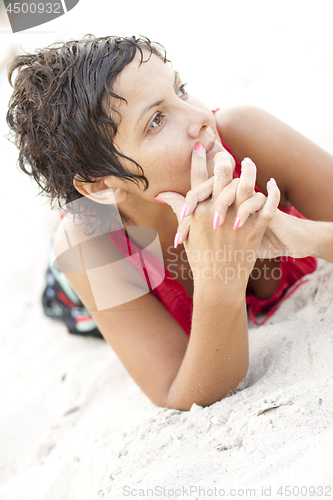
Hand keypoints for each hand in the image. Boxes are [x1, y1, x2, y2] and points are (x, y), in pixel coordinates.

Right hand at [156, 145, 279, 282]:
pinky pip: (266, 206)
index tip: (201, 144)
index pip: (198, 179)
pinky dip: (271, 194)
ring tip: (250, 161)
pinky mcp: (254, 230)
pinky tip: (272, 183)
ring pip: (246, 186)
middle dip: (223, 160)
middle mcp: (216, 212)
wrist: (218, 283)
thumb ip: (178, 208)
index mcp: (198, 212)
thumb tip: (161, 194)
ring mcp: (236, 220)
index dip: (199, 160)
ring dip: (249, 170)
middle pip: (222, 176)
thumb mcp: (187, 232)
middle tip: (225, 152)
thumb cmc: (200, 259)